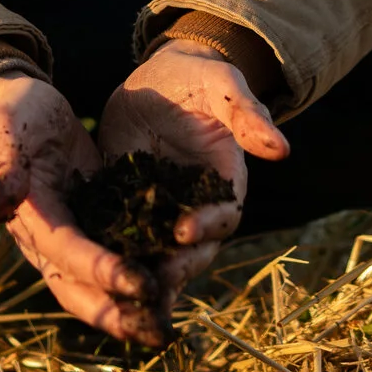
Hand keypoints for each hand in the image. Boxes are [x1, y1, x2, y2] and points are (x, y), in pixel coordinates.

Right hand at [0, 71, 163, 344]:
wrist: (21, 105)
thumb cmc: (12, 116)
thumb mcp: (6, 134)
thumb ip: (3, 172)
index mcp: (31, 220)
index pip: (68, 254)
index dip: (103, 272)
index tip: (144, 286)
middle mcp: (50, 241)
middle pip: (80, 292)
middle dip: (119, 316)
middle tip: (159, 333)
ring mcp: (75, 236)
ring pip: (101, 288)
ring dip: (133, 310)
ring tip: (169, 327)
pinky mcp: (97, 224)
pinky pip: (121, 259)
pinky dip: (145, 277)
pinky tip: (177, 287)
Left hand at [98, 42, 291, 303]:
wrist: (162, 78)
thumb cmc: (199, 77)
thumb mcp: (221, 87)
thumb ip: (247, 116)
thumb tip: (282, 149)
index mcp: (225, 183)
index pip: (223, 215)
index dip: (206, 226)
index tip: (182, 231)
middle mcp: (196, 205)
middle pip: (193, 249)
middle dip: (175, 267)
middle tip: (150, 280)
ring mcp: (161, 208)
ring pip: (157, 251)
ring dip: (144, 272)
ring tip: (121, 294)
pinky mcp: (128, 203)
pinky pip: (123, 233)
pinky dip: (111, 253)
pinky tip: (89, 271)